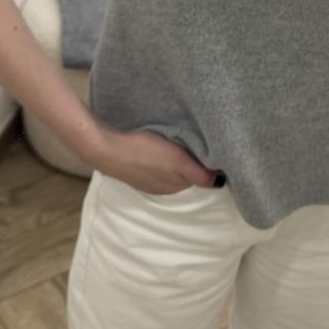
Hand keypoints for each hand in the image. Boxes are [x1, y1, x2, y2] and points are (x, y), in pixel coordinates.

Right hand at [83, 123, 222, 193]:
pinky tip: (162, 146)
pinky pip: (158, 165)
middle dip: (196, 161)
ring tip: (182, 142)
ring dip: (179, 158)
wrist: (107, 148)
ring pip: (173, 169)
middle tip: (202, 141)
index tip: (214, 150)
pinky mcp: (138, 169)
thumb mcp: (177, 162)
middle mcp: (164, 188)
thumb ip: (199, 174)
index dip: (208, 165)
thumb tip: (221, 183)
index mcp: (175, 187)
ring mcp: (149, 180)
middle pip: (187, 174)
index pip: (200, 177)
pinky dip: (165, 158)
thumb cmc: (144, 152)